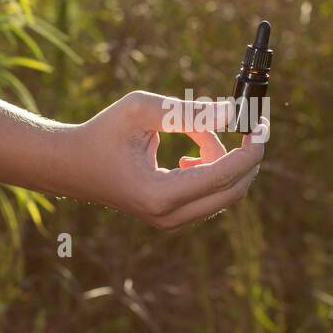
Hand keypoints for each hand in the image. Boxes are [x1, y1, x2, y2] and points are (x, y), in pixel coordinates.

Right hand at [62, 91, 267, 228]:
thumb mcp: (142, 110)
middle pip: (233, 190)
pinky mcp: (171, 219)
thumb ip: (189, 112)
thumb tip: (233, 113)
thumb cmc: (102, 133)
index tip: (261, 125)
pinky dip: (210, 170)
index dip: (250, 149)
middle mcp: (168, 216)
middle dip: (246, 156)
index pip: (224, 176)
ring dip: (220, 158)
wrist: (70, 165)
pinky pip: (209, 196)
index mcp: (160, 195)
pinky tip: (189, 155)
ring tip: (194, 132)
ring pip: (222, 192)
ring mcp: (170, 222)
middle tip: (251, 125)